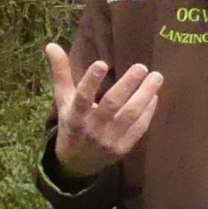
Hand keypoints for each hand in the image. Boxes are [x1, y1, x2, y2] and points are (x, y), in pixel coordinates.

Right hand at [45, 42, 162, 178]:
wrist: (77, 164)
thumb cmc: (70, 124)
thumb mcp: (63, 100)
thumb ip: (60, 72)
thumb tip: (51, 44)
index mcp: (74, 115)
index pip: (81, 98)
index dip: (91, 82)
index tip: (101, 64)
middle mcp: (91, 128)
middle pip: (111, 105)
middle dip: (127, 85)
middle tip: (141, 66)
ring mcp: (108, 140)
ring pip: (129, 116)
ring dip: (144, 96)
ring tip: (156, 77)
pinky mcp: (122, 149)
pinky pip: (138, 129)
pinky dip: (147, 112)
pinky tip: (154, 96)